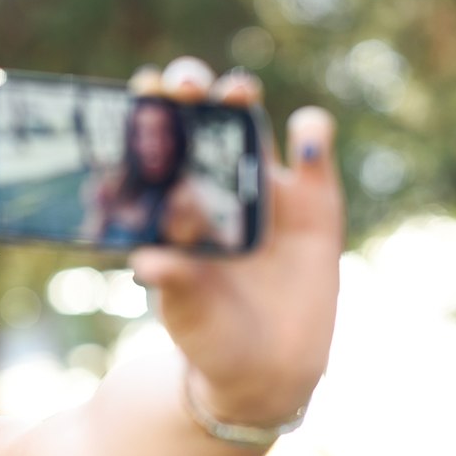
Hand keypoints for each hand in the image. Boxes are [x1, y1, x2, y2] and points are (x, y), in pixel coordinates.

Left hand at [128, 58, 343, 421]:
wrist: (267, 370)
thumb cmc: (209, 336)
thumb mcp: (187, 314)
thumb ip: (175, 283)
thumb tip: (148, 262)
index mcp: (170, 203)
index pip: (152, 145)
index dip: (145, 114)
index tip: (140, 96)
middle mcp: (212, 184)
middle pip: (200, 117)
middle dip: (191, 89)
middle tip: (185, 85)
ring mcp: (263, 189)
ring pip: (251, 122)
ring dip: (241, 97)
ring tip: (235, 94)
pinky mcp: (313, 202)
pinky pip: (314, 152)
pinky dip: (314, 134)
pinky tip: (307, 140)